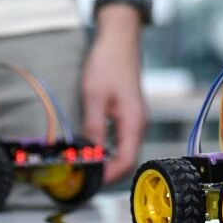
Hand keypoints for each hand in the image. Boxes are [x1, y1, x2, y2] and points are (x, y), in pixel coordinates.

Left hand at [82, 6, 146, 179]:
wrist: (119, 40)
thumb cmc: (108, 63)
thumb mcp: (94, 96)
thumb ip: (93, 127)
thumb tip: (89, 154)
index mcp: (133, 122)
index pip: (126, 160)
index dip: (109, 176)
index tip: (90, 182)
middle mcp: (138, 124)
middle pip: (127, 159)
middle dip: (107, 172)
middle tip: (84, 178)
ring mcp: (135, 119)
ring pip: (124, 150)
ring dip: (107, 161)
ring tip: (85, 166)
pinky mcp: (129, 114)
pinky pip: (121, 140)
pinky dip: (109, 149)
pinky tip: (92, 149)